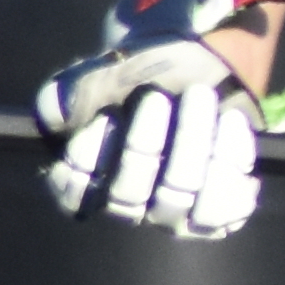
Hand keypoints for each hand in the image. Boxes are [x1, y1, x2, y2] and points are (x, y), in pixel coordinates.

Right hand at [31, 0, 282, 237]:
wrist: (202, 70)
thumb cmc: (142, 75)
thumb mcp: (103, 73)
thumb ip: (71, 92)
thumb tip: (54, 117)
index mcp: (88, 179)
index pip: (74, 192)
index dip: (87, 159)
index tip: (105, 116)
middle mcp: (129, 205)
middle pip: (128, 194)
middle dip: (143, 143)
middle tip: (157, 96)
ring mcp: (172, 214)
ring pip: (176, 199)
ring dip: (190, 146)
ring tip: (200, 96)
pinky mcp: (216, 212)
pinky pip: (224, 206)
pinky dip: (230, 159)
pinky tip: (231, 120)